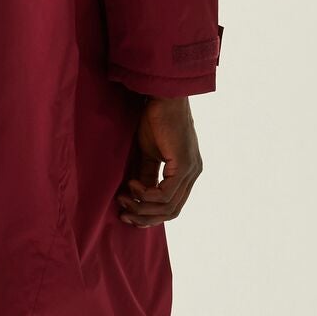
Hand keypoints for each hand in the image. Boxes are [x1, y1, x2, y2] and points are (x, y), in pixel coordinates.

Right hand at [117, 95, 202, 226]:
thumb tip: (138, 197)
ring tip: (123, 198)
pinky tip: (132, 184)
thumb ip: (147, 175)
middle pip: (172, 212)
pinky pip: (164, 194)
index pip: (172, 206)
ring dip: (142, 207)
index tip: (128, 213)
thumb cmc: (155, 120)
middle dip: (145, 217)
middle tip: (123, 214)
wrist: (163, 98)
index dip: (150, 215)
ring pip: (168, 207)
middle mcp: (193, 174)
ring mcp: (191, 171)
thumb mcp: (148, 154)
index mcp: (187, 172)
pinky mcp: (184, 165)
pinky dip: (145, 194)